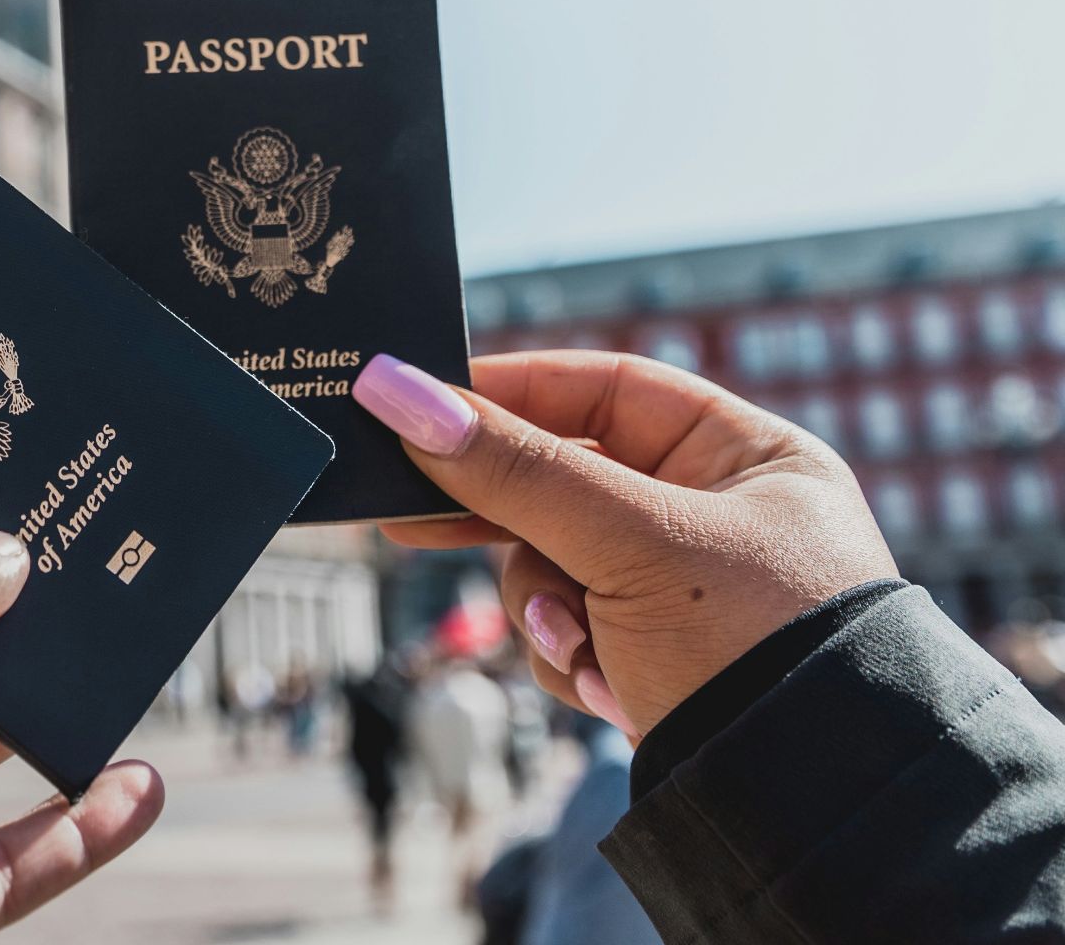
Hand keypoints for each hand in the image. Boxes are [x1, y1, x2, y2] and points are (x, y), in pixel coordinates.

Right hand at [353, 350, 896, 735]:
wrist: (804, 810)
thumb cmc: (752, 646)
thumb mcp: (629, 543)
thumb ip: (513, 469)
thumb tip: (396, 390)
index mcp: (746, 456)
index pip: (606, 391)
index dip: (512, 393)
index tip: (421, 404)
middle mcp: (716, 514)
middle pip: (565, 482)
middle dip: (507, 520)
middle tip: (408, 518)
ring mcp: (681, 592)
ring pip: (551, 564)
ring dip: (547, 608)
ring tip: (581, 647)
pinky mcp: (653, 657)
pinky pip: (568, 630)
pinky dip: (571, 658)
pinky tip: (609, 689)